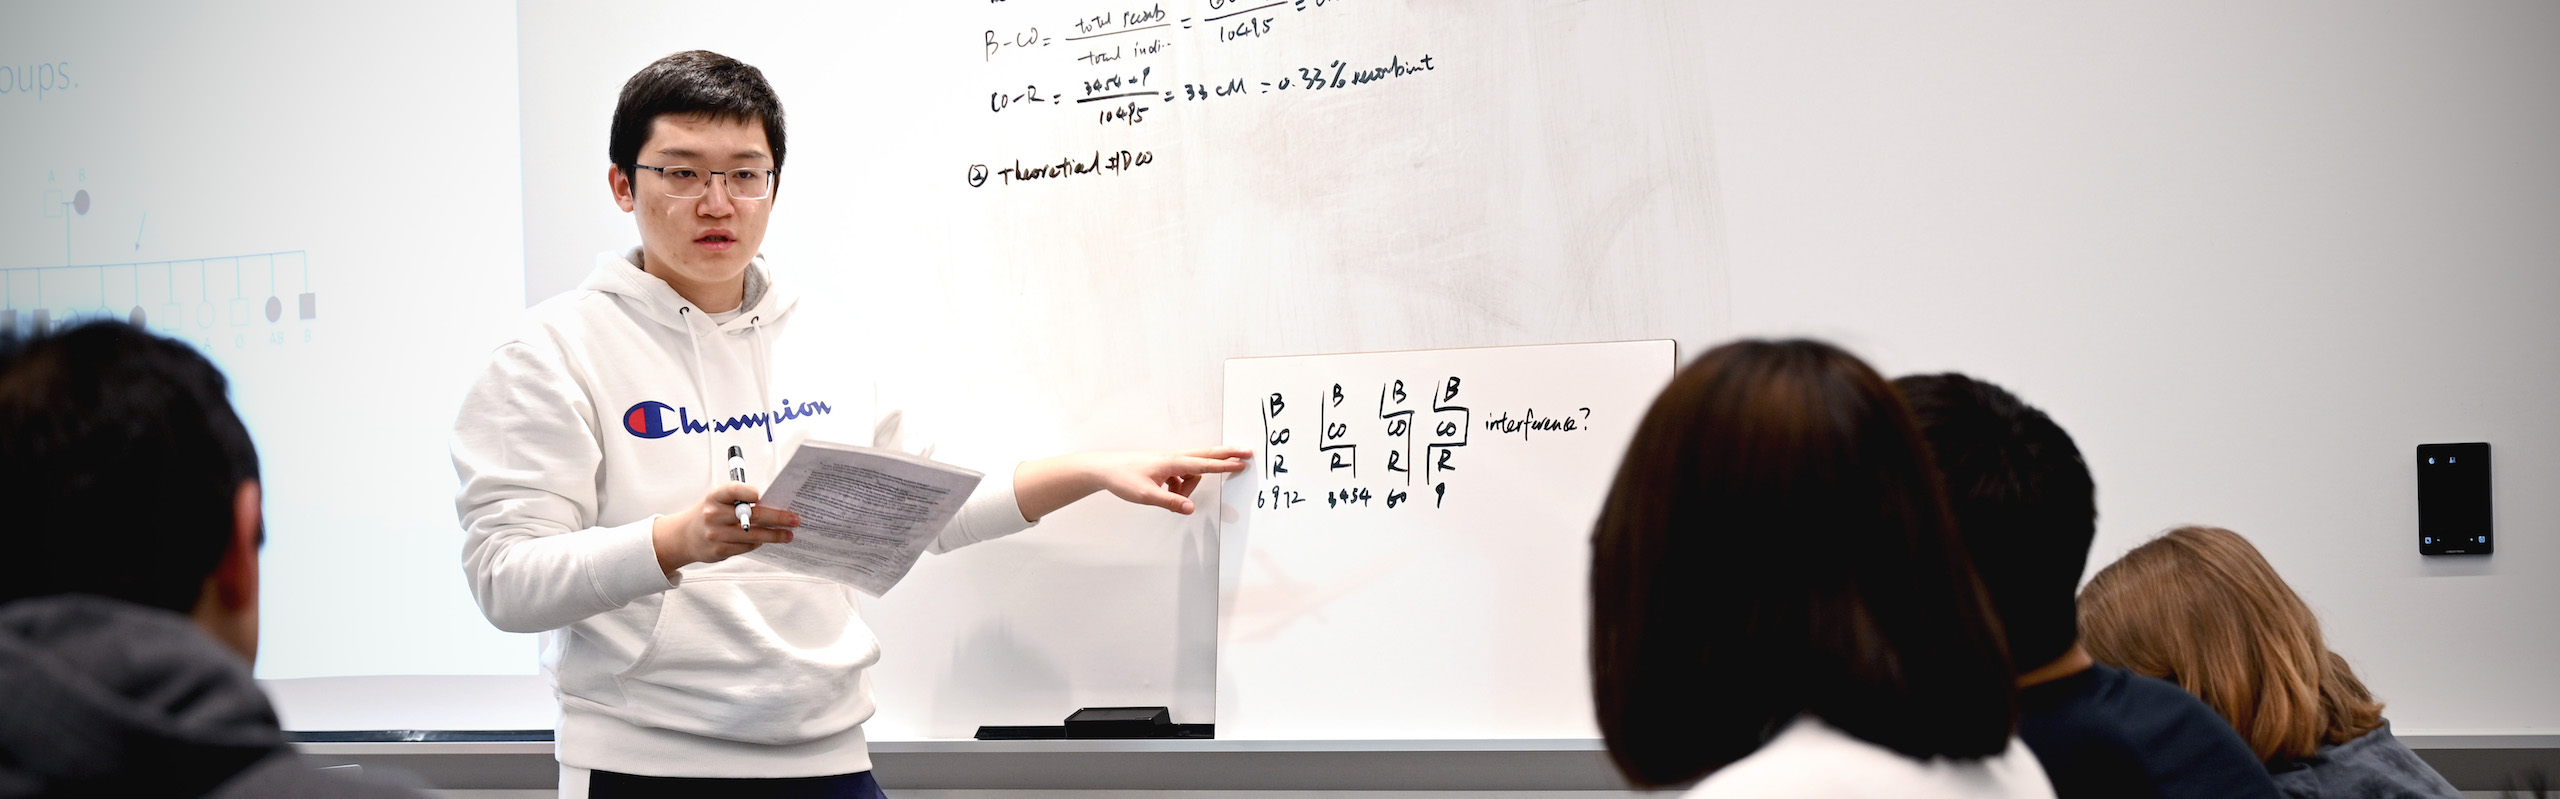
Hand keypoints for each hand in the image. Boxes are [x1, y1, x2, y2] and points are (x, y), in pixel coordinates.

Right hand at [651, 483, 804, 574]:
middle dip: (777, 517)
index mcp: (715, 496)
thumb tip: (772, 501)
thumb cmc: (710, 513)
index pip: (734, 490)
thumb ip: (740, 498)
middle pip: (752, 515)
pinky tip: (767, 540)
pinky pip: (747, 547)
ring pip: (753, 535)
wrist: (685, 536)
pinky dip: (759, 543)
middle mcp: (714, 514)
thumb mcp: (718, 499)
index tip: (763, 495)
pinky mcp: (719, 550)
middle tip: (794, 519)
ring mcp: (716, 534)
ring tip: (788, 534)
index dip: (749, 492)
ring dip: (774, 535)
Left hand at [1017, 446, 1252, 519]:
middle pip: (1206, 455)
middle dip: (1227, 455)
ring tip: (1171, 497)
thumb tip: (1190, 508)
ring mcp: (1168, 461)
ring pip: (1191, 471)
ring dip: (1190, 485)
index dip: (1224, 465)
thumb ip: (1170, 502)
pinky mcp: (1163, 467)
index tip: (1242, 462)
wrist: (1104, 468)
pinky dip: (1180, 486)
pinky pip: (1180, 476)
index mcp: (1171, 463)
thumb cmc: (1123, 478)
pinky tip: (1165, 494)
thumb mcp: (1145, 495)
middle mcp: (1173, 458)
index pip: (1204, 464)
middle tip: (1247, 452)